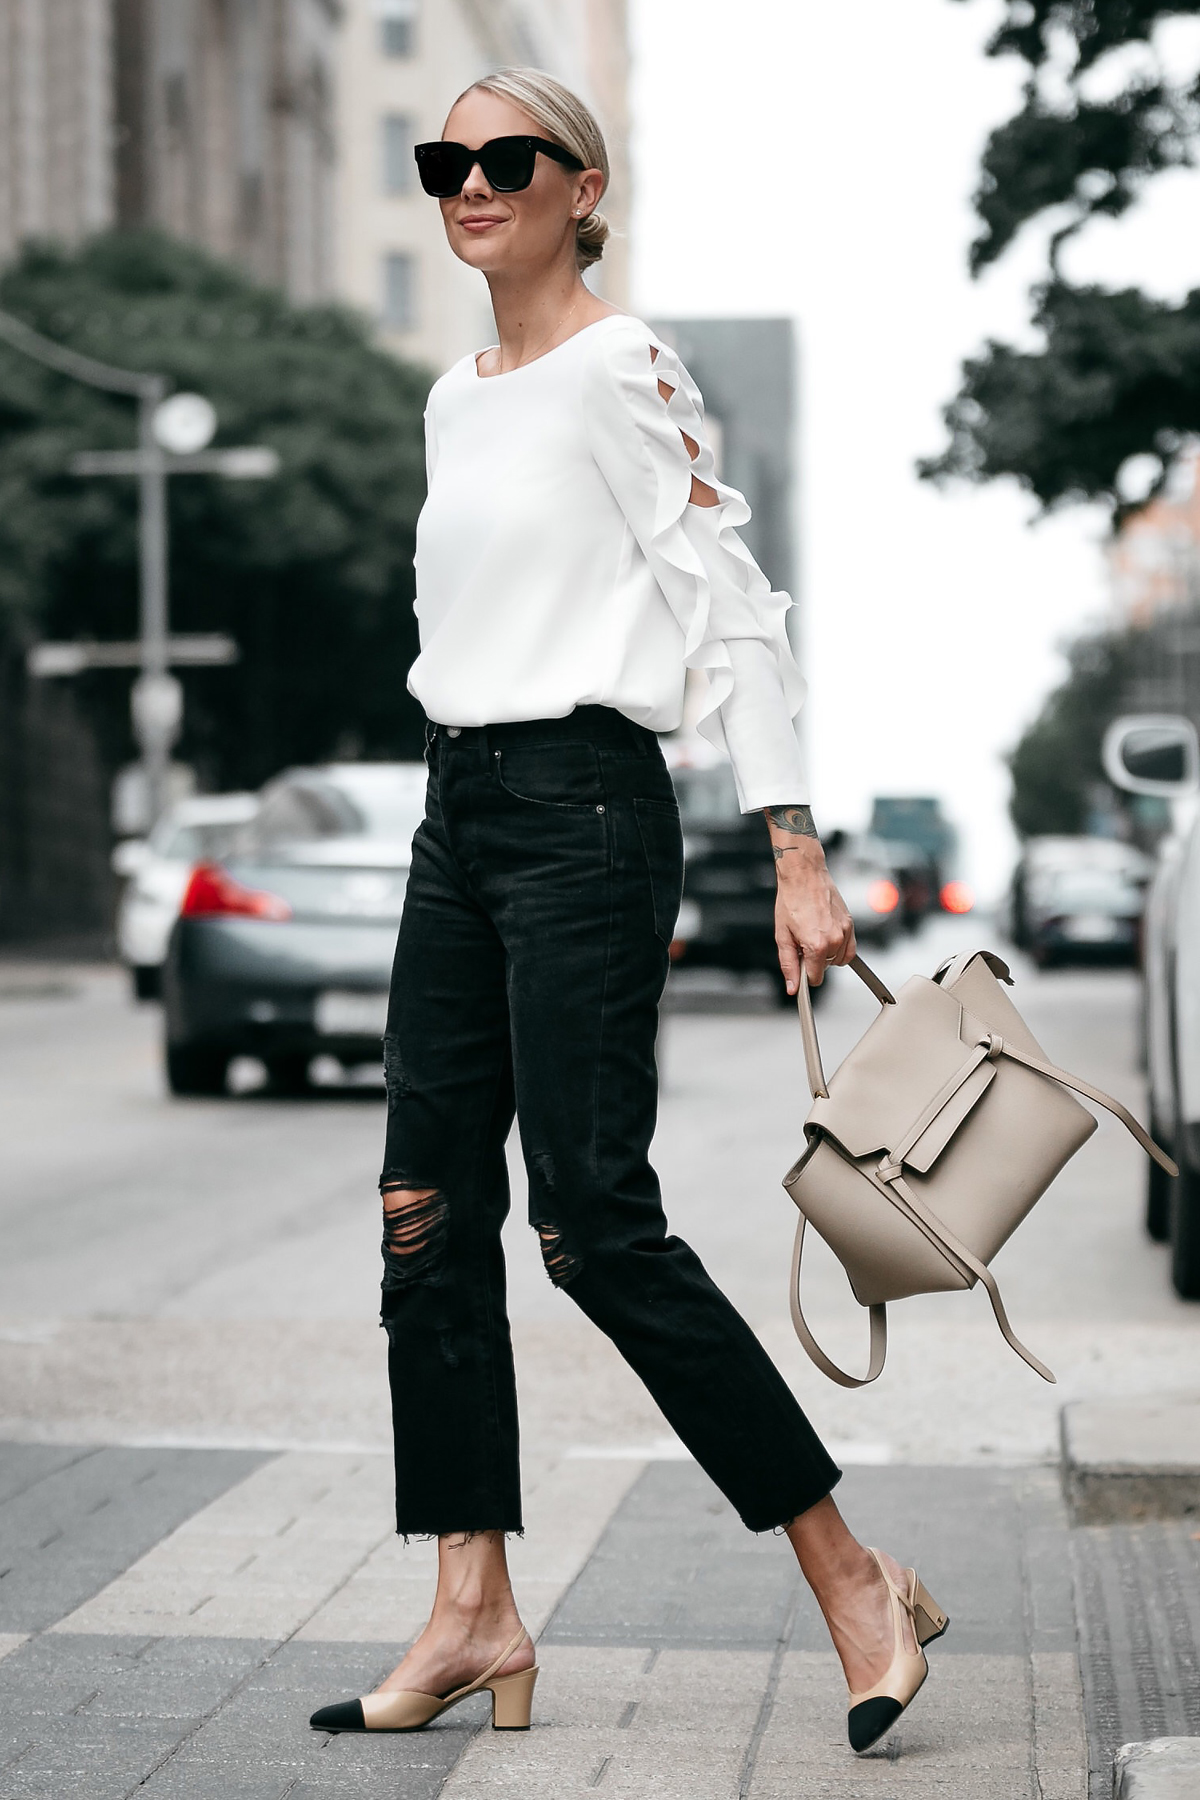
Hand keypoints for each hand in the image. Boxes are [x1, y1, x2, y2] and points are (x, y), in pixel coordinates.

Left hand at [773, 839, 856, 994]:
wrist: (804, 876)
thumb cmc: (791, 901)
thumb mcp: (782, 936)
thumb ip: (789, 964)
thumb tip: (793, 987)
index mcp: (816, 946)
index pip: (815, 979)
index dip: (804, 974)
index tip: (799, 963)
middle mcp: (834, 940)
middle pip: (825, 968)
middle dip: (813, 960)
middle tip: (802, 941)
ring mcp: (845, 932)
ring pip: (838, 960)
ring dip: (827, 955)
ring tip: (813, 935)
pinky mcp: (850, 924)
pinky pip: (850, 949)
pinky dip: (840, 949)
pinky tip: (827, 937)